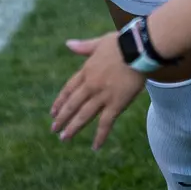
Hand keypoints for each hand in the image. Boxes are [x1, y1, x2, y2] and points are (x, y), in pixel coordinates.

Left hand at [50, 32, 145, 148]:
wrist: (138, 49)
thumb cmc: (122, 43)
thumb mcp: (99, 42)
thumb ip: (83, 47)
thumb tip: (67, 44)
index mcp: (86, 71)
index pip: (69, 89)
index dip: (60, 101)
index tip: (52, 112)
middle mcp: (91, 85)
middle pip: (73, 104)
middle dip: (62, 118)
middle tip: (54, 130)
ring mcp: (102, 96)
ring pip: (84, 115)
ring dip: (73, 128)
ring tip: (64, 138)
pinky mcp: (116, 104)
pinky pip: (105, 123)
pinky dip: (100, 136)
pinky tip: (95, 147)